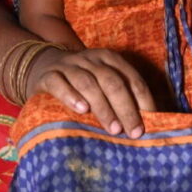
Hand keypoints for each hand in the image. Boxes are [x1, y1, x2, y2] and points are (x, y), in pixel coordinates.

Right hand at [26, 47, 155, 137]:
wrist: (43, 65)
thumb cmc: (81, 82)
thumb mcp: (101, 82)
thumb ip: (119, 96)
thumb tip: (143, 125)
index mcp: (109, 59)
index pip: (131, 78)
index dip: (142, 101)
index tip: (148, 124)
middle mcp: (90, 59)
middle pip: (112, 81)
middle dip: (125, 108)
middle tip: (133, 132)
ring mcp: (68, 66)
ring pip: (87, 83)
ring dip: (103, 107)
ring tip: (113, 128)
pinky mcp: (48, 76)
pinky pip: (59, 83)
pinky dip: (71, 96)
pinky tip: (81, 110)